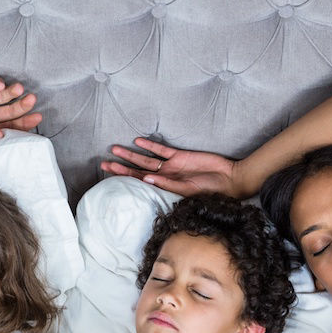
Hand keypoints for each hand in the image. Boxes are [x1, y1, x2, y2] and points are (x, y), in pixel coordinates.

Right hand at [0, 77, 42, 152]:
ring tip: (20, 90)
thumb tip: (1, 133)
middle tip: (33, 101)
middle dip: (21, 106)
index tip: (36, 119)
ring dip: (11, 93)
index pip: (8, 128)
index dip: (23, 124)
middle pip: (8, 111)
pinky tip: (1, 85)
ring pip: (0, 96)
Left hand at [101, 138, 245, 197]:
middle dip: (120, 167)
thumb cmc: (210, 191)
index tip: (108, 175)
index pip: (138, 183)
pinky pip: (162, 150)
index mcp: (163, 187)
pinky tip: (138, 141)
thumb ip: (168, 185)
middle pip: (137, 171)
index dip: (123, 179)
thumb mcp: (187, 190)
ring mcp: (171, 165)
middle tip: (103, 163)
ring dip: (130, 154)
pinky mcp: (180, 156)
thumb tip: (147, 180)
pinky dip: (150, 146)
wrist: (228, 179)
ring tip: (115, 148)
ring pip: (145, 159)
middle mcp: (164, 176)